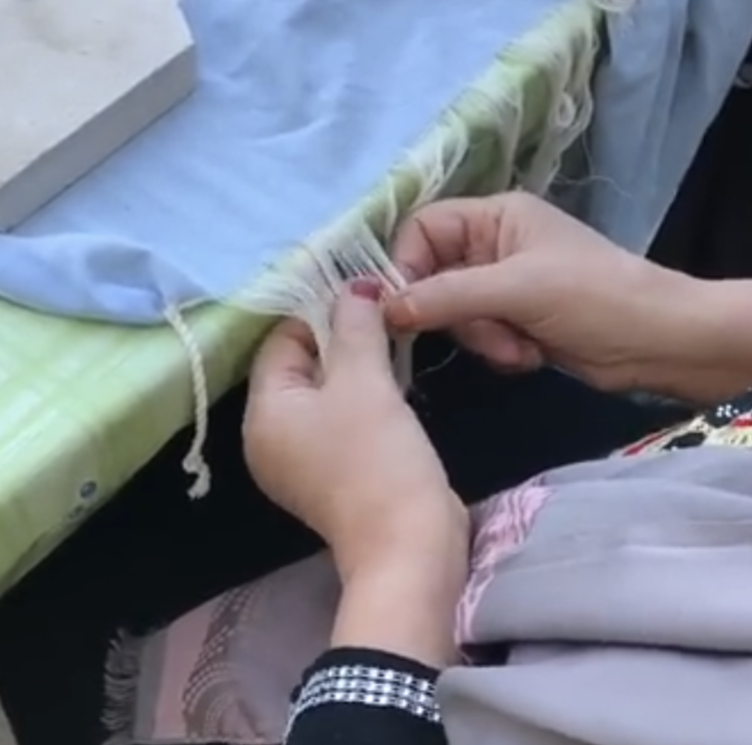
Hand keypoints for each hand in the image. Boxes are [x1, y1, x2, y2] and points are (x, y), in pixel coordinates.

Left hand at [243, 278, 466, 578]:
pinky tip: (394, 381)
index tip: (363, 295)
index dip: (319, 312)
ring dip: (357, 365)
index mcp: (264, 414)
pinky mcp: (335, 473)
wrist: (409, 544)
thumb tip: (355, 286)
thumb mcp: (364, 381)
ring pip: (325, 392)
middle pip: (301, 366)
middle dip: (341, 338)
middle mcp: (272, 437)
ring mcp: (303, 459)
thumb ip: (355, 326)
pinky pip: (341, 419)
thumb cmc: (377, 457)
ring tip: (393, 340)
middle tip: (384, 315)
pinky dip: (363, 396)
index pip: (281, 342)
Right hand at [385, 191, 695, 393]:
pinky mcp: (514, 321)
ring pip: (455, 315)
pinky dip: (499, 351)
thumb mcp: (517, 289)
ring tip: (522, 347)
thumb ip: (446, 295)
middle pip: (434, 278)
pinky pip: (479, 337)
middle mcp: (492, 246)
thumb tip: (381, 307)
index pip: (422, 230)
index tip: (401, 309)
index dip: (405, 266)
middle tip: (490, 332)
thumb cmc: (594, 297)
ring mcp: (503, 286)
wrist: (659, 343)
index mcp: (495, 216)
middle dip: (460, 315)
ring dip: (484, 338)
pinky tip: (532, 355)